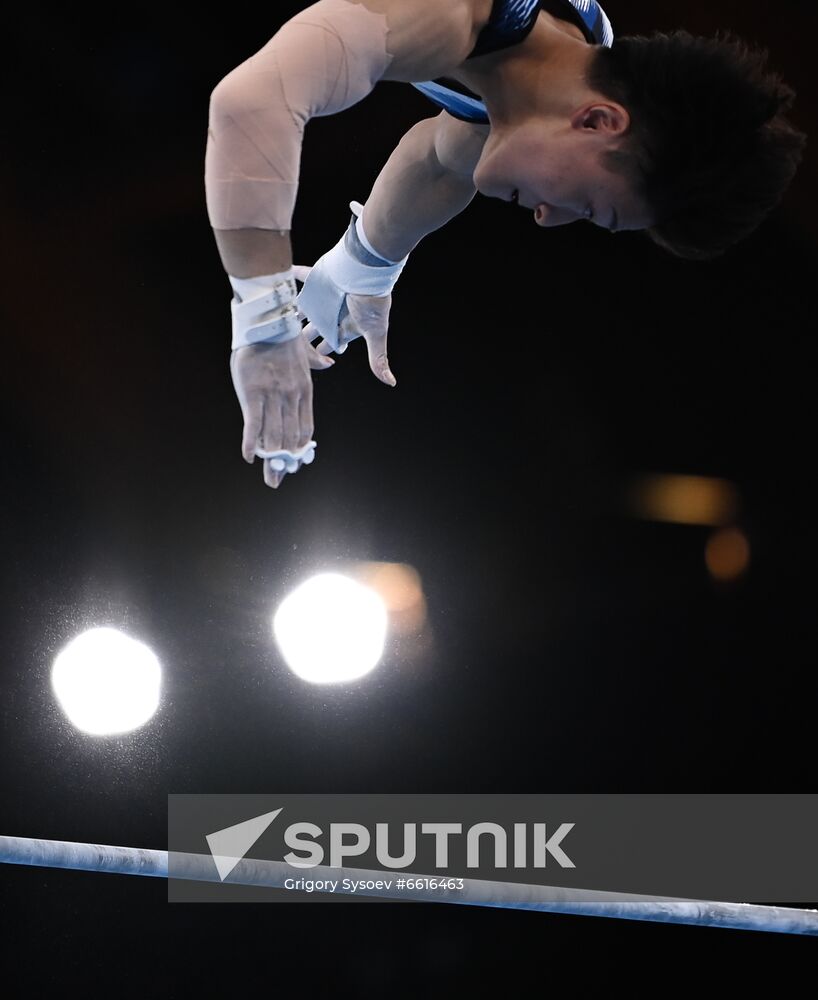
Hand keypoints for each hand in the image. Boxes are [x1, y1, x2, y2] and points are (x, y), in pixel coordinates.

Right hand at [230, 332, 332, 488]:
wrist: (268, 320)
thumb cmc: (283, 335)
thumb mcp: (305, 352)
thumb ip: (316, 361)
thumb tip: (329, 361)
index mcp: (304, 391)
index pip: (305, 429)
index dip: (299, 450)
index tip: (294, 465)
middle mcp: (291, 398)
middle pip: (289, 438)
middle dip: (284, 463)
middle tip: (277, 481)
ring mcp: (273, 396)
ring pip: (273, 435)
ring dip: (270, 459)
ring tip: (268, 476)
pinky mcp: (253, 393)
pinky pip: (254, 424)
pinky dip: (251, 443)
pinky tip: (249, 457)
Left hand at [293, 264, 396, 387]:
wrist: (366, 271)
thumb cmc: (372, 302)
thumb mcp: (375, 333)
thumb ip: (378, 358)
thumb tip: (392, 383)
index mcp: (346, 326)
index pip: (332, 342)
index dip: (324, 351)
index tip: (318, 360)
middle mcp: (334, 312)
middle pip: (316, 328)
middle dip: (306, 337)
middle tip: (294, 344)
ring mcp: (324, 296)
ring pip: (306, 308)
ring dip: (296, 312)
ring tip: (282, 319)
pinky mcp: (318, 279)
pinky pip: (301, 276)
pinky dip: (293, 274)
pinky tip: (284, 273)